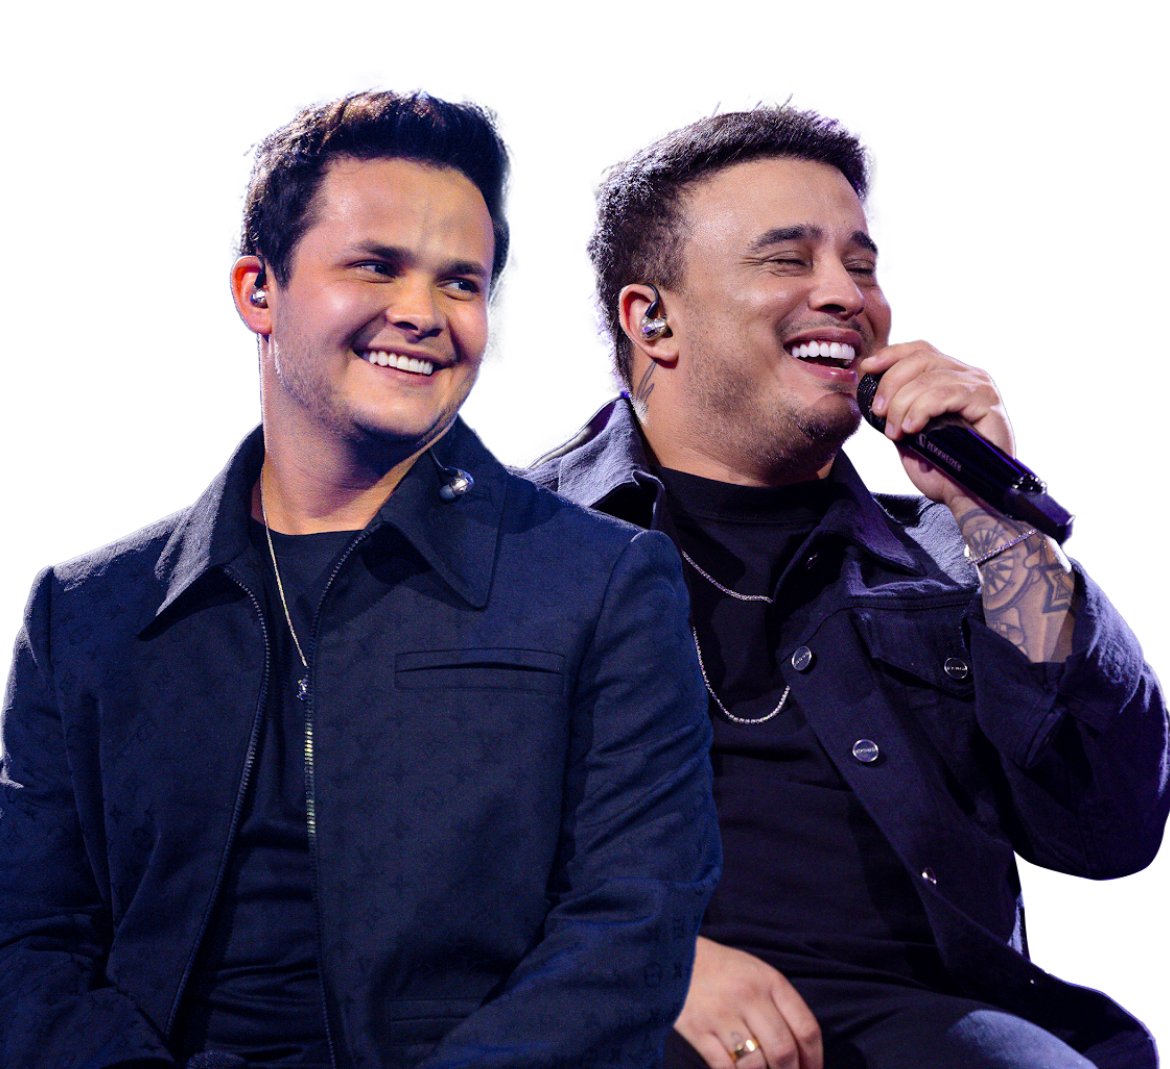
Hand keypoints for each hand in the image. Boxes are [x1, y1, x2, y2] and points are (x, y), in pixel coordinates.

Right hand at [675, 937, 821, 1068]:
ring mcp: (722, 1013)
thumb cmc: (724, 970)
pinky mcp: (698, 1029)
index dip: (815, 1061)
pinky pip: (725, 1068)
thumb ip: (781, 1007)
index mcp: (770, 981)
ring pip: (755, 1065)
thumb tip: (802, 1056)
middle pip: (783, 1051)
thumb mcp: (758, 974)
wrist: (676, 952)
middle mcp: (748, 995)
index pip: (806, 1028)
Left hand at [858, 342, 1014, 509]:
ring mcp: (980, 388)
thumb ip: (898, 409)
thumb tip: (872, 392)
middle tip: (879, 412)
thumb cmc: (941, 468)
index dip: (891, 354)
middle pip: (921, 359)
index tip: (866, 369)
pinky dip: (922, 409)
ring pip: (930, 378)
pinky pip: (947, 394)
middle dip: (891, 383)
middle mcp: (969, 376)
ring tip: (897, 431)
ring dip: (904, 404)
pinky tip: (912, 428)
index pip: (920, 350)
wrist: (965, 496)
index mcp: (951, 377)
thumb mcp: (910, 432)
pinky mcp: (987, 403)